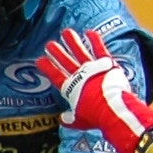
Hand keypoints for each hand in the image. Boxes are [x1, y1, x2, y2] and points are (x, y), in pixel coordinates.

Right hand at [34, 27, 152, 152]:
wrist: (113, 109)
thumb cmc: (96, 116)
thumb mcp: (79, 121)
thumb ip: (69, 119)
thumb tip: (62, 119)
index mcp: (72, 89)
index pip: (56, 76)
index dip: (47, 68)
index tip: (40, 60)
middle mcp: (80, 76)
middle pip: (66, 62)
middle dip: (57, 53)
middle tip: (49, 44)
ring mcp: (93, 69)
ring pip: (80, 52)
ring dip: (72, 42)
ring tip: (66, 32)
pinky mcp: (106, 64)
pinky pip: (99, 49)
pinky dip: (94, 40)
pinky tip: (89, 32)